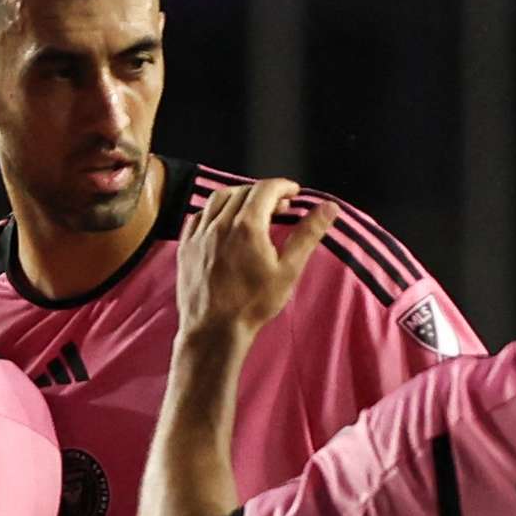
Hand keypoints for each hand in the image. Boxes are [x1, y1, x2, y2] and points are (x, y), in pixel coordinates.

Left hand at [175, 175, 335, 338]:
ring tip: (252, 210)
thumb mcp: (288, 270)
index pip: (266, 189)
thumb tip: (329, 208)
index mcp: (247, 226)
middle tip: (279, 206)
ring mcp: (199, 234)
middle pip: (243, 191)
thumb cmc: (253, 304)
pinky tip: (223, 223)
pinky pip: (198, 216)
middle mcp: (220, 224)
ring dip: (238, 197)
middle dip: (264, 193)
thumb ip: (308, 234)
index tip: (293, 193)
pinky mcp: (186, 247)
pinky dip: (214, 212)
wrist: (213, 330)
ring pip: (218, 199)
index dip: (283, 186)